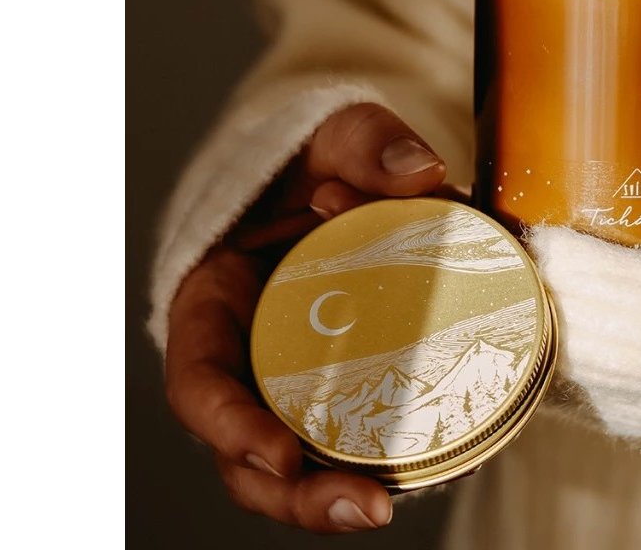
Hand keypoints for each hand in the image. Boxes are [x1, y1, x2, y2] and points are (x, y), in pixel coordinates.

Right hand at [165, 103, 446, 533]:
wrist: (335, 176)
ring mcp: (295, 376)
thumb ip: (368, 143)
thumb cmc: (317, 160)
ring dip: (338, 494)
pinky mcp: (349, 381)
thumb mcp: (335, 136)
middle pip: (245, 450)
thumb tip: (422, 173)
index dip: (228, 425)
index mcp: (216, 301)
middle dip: (294, 491)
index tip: (276, 451)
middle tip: (363, 505)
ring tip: (389, 504)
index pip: (200, 379)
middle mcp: (247, 354)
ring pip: (298, 460)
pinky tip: (439, 464)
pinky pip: (357, 431)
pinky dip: (387, 457)